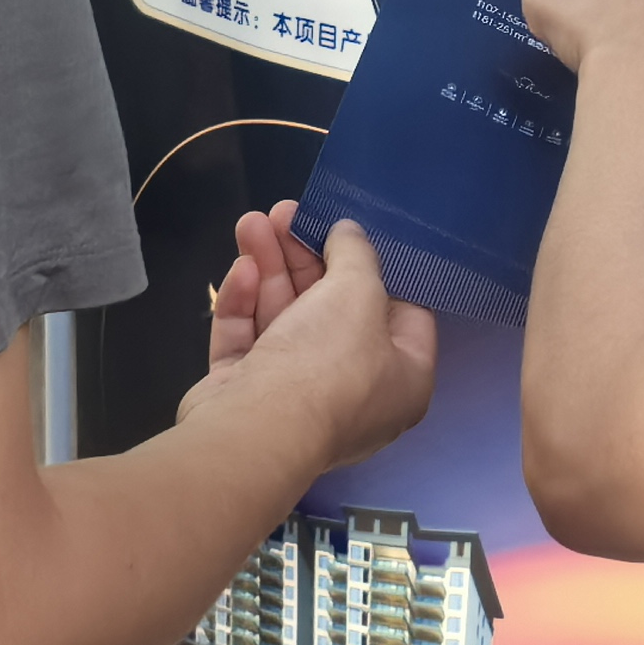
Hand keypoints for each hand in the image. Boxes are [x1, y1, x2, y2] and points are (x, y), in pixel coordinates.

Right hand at [181, 212, 433, 473]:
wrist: (254, 431)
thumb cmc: (328, 363)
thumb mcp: (359, 292)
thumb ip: (356, 254)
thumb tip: (350, 233)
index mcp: (402, 380)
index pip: (402, 315)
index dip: (381, 270)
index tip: (356, 233)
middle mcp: (354, 393)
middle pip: (333, 310)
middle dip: (307, 257)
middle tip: (287, 213)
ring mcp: (296, 397)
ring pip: (285, 320)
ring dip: (270, 268)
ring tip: (252, 222)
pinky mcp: (246, 396)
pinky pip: (250, 342)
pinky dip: (246, 305)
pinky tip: (241, 269)